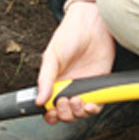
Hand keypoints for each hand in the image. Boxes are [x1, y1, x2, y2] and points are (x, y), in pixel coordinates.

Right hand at [36, 0, 115, 122]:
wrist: (93, 25)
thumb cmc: (69, 36)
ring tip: (76, 100)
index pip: (49, 107)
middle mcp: (68, 88)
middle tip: (64, 101)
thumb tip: (39, 100)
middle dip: (64, 113)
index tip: (51, 112)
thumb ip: (45, 79)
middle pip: (65, 114)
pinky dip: (93, 110)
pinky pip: (96, 106)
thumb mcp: (52, 56)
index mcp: (54, 83)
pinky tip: (90, 104)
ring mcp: (85, 88)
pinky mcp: (99, 86)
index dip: (50, 114)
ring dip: (77, 112)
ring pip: (80, 113)